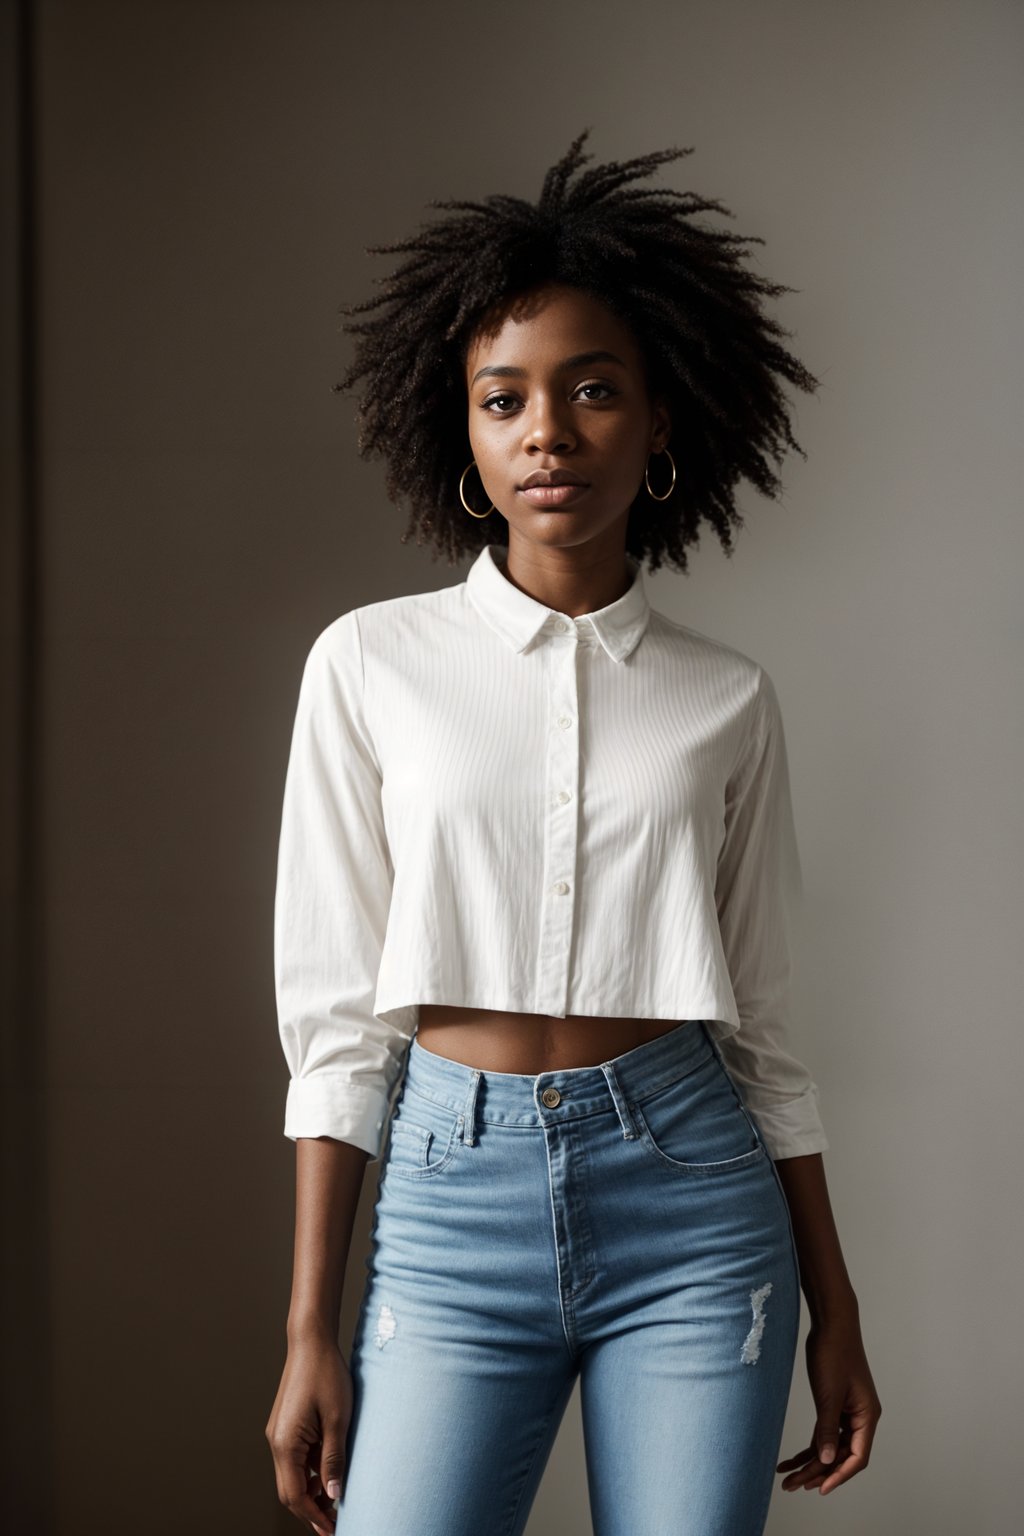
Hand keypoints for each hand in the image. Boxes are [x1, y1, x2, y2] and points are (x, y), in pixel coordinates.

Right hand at [265, 1333, 353, 1533]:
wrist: (311, 1341)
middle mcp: (276, 1442)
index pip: (295, 1495)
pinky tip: (328, 1473)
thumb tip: (335, 1495)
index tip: (332, 1530)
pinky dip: (310, 1472)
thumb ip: (334, 1459)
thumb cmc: (326, 1375)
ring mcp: (279, 1433)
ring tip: (336, 1500)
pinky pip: (295, 1459)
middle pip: (290, 1491)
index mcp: (285, 1444)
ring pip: (292, 1475)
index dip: (314, 1517)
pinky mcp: (286, 1425)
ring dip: (311, 1491)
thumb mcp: (337, 1419)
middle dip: (310, 1510)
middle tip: (335, 1523)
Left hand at [777, 1315, 881, 1494]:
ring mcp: (848, 1412)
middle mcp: (860, 1418)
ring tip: (788, 1479)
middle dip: (819, 1472)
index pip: (857, 1457)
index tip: (821, 1488)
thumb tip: (824, 1461)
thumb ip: (826, 1428)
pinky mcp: (834, 1405)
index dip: (840, 1475)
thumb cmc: (834, 1353)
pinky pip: (823, 1433)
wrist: (831, 1323)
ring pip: (830, 1446)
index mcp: (867, 1416)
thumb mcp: (829, 1394)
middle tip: (795, 1486)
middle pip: (841, 1455)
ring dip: (811, 1463)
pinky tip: (791, 1459)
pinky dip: (809, 1447)